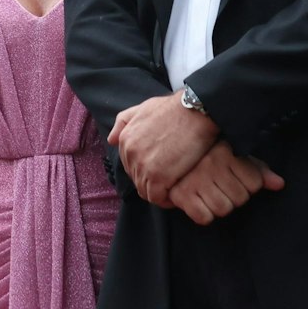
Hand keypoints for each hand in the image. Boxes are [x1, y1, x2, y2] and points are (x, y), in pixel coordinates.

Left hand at [110, 90, 217, 205]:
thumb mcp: (143, 108)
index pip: (129, 165)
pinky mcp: (158, 176)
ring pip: (145, 190)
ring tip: (174, 189)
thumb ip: (124, 122)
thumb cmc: (174, 109)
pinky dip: (165, 200)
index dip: (145, 170)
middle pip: (137, 179)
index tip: (160, 172)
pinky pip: (156, 197)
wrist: (195, 112)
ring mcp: (143, 166)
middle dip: (151, 182)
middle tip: (169, 182)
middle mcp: (130, 153)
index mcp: (126, 139)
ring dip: (158, 192)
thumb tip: (112, 140)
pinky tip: (176, 196)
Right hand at [169, 141, 285, 225]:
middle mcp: (210, 165)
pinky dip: (203, 214)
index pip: (255, 183)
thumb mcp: (234, 155)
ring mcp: (194, 180)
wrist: (169, 148)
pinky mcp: (180, 195)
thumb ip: (258, 170)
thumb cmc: (205, 155)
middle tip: (220, 187)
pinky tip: (199, 203)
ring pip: (223, 209)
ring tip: (210, 195)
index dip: (249, 185)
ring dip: (219, 206)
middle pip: (240, 199)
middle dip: (234, 196)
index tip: (235, 178)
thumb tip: (279, 184)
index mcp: (225, 153)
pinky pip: (204, 217)